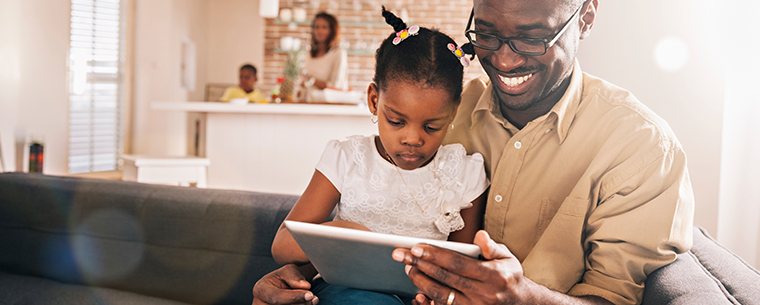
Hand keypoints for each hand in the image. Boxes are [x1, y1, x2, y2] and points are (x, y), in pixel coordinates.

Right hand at [252, 264, 318, 304]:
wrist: (280, 287)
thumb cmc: (282, 279)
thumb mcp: (287, 271)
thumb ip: (294, 276)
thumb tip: (305, 286)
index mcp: (260, 289)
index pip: (276, 297)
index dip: (294, 297)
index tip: (310, 295)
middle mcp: (259, 304)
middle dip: (301, 303)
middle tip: (314, 298)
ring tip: (311, 300)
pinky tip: (305, 304)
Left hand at [392, 230, 530, 304]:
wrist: (520, 304)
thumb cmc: (509, 277)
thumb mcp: (507, 258)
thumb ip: (492, 246)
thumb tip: (480, 236)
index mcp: (493, 276)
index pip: (457, 263)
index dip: (435, 255)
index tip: (417, 248)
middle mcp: (483, 294)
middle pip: (445, 278)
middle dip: (420, 265)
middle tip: (402, 255)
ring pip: (441, 295)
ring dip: (421, 282)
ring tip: (409, 269)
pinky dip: (428, 303)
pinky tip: (417, 294)